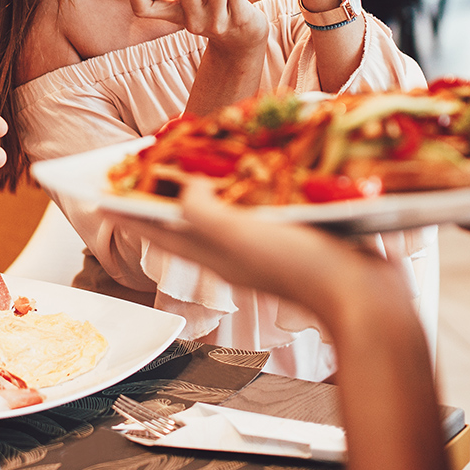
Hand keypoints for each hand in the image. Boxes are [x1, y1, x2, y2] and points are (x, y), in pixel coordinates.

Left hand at [122, 182, 383, 319]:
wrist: (369, 302)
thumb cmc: (305, 271)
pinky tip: (259, 179)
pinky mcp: (297, 240)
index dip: (129, 211)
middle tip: (142, 171)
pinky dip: (246, 193)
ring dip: (203, 193)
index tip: (101, 192)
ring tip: (190, 168)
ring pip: (220, 217)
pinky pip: (258, 212)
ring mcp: (266, 249)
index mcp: (216, 255)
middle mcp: (235, 254)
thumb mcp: (245, 241)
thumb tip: (182, 188)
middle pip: (184, 223)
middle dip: (160, 200)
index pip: (158, 230)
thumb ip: (205, 216)